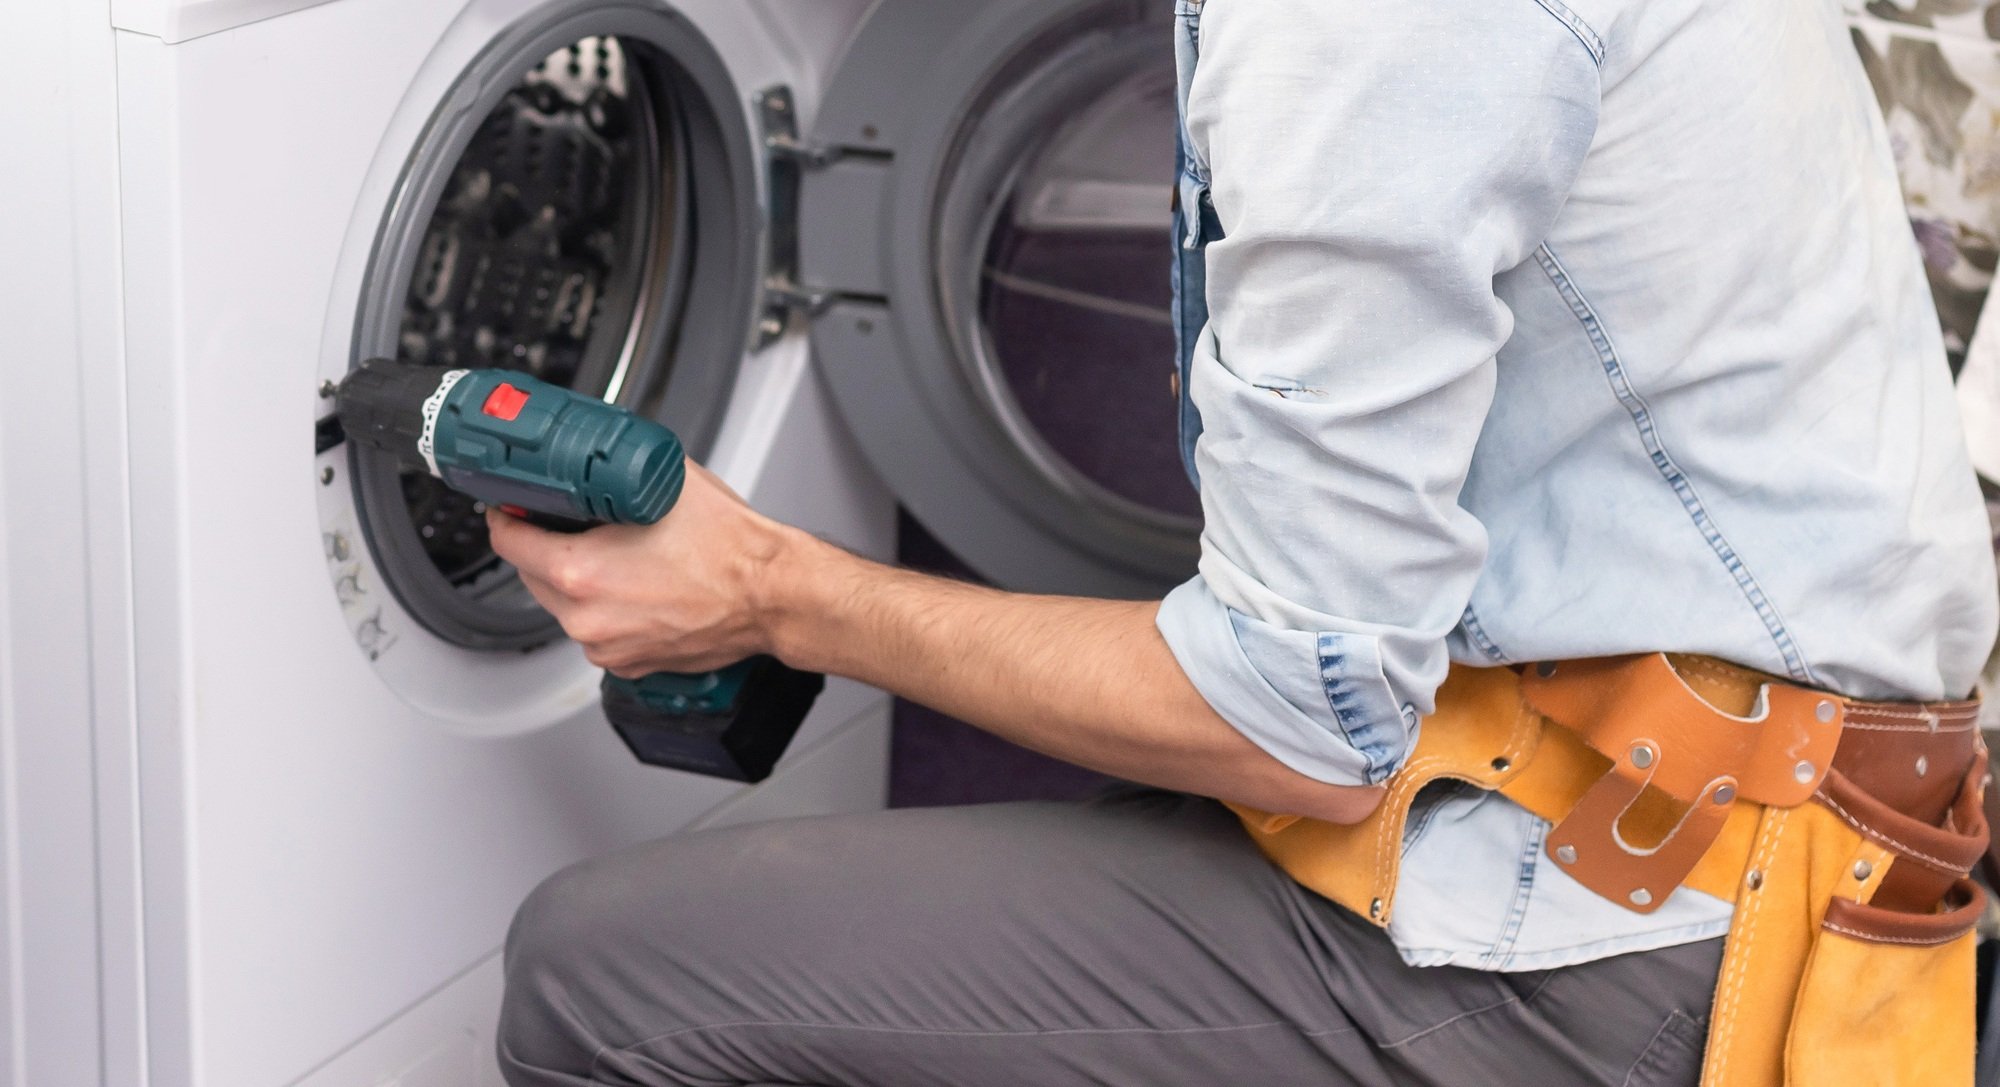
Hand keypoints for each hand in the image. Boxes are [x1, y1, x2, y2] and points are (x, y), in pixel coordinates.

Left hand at [486, 461, 792, 676]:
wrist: (772, 594)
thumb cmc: (729, 547)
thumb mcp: (663, 483)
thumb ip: (615, 472)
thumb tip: (596, 458)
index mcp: (581, 572)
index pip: (509, 542)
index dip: (506, 516)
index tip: (511, 507)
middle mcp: (586, 617)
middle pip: (532, 577)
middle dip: (543, 549)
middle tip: (566, 525)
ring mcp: (607, 646)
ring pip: (566, 607)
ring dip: (576, 582)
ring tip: (613, 557)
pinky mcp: (629, 664)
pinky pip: (598, 632)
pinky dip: (606, 610)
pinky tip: (635, 589)